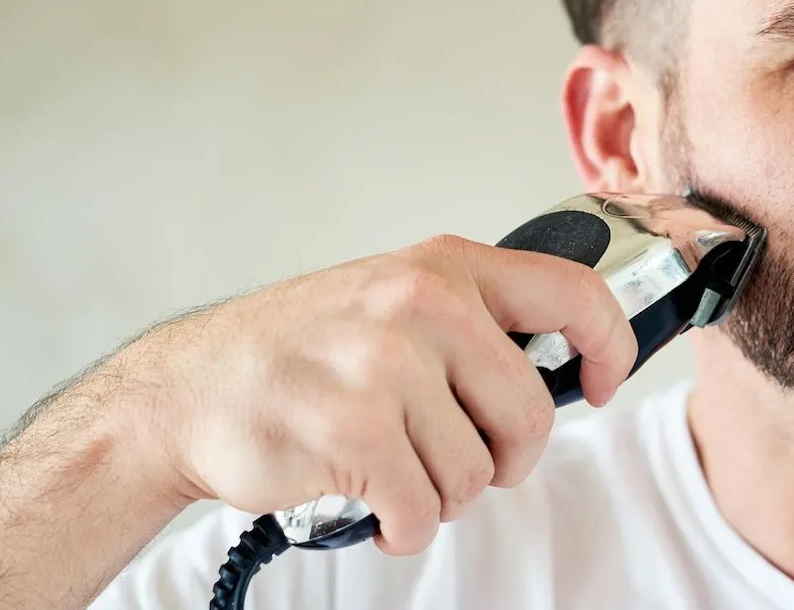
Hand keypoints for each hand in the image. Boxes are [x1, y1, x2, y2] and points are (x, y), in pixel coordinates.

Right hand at [122, 235, 636, 554]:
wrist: (185, 393)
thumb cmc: (296, 355)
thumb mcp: (388, 299)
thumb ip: (470, 322)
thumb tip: (560, 365)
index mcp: (443, 268)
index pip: (573, 294)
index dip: (608, 346)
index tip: (598, 384)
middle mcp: (422, 305)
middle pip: (530, 414)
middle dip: (502, 460)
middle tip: (456, 461)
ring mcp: (386, 365)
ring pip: (474, 475)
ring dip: (436, 495)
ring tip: (388, 469)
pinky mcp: (354, 430)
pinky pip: (423, 512)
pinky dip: (400, 526)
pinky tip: (367, 501)